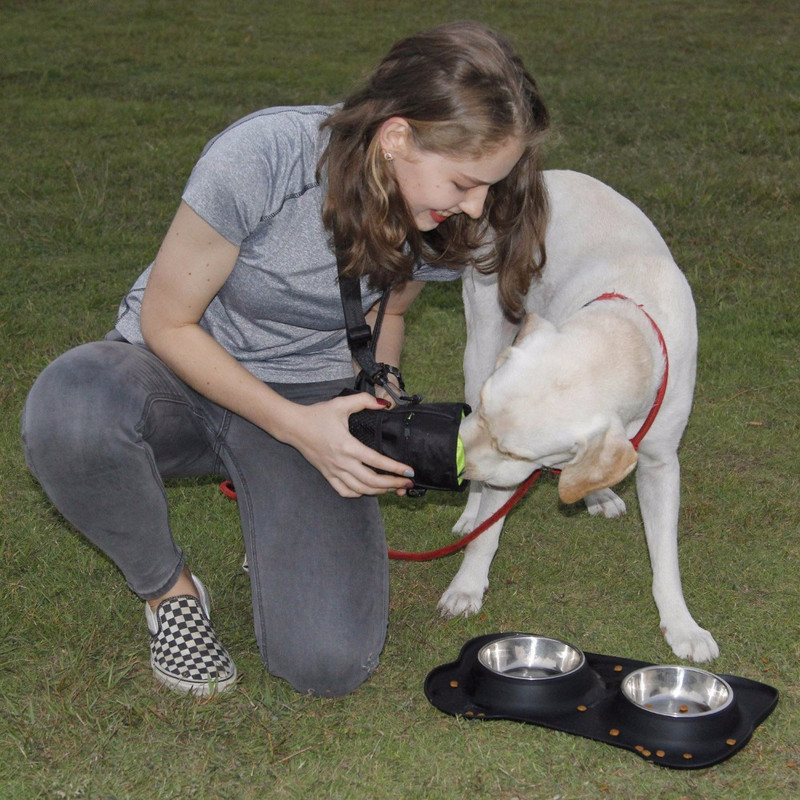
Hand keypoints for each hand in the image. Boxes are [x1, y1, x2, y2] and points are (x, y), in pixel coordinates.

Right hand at [286, 392, 414, 497]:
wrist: (293, 426)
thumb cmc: (317, 414)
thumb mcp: (341, 403)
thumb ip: (364, 401)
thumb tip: (384, 404)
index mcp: (347, 446)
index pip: (376, 461)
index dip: (395, 468)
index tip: (409, 472)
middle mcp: (341, 462)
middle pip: (371, 481)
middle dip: (392, 484)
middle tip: (407, 483)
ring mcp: (334, 471)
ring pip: (360, 489)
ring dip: (379, 491)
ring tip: (393, 488)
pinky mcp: (327, 474)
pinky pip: (344, 491)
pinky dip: (358, 493)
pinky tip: (367, 490)